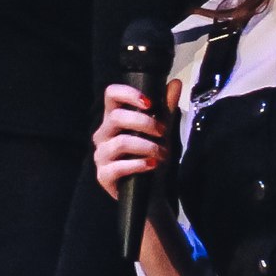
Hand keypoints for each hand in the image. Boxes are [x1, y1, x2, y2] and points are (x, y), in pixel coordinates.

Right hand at [92, 78, 180, 197]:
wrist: (151, 192)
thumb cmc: (152, 157)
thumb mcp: (162, 131)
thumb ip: (166, 108)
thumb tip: (175, 83)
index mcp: (114, 119)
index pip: (110, 95)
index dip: (128, 94)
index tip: (149, 103)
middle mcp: (103, 135)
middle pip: (116, 117)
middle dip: (145, 123)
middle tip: (163, 132)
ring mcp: (101, 155)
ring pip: (121, 142)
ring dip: (147, 147)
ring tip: (163, 154)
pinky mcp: (103, 176)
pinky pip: (118, 166)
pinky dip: (139, 164)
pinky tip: (152, 166)